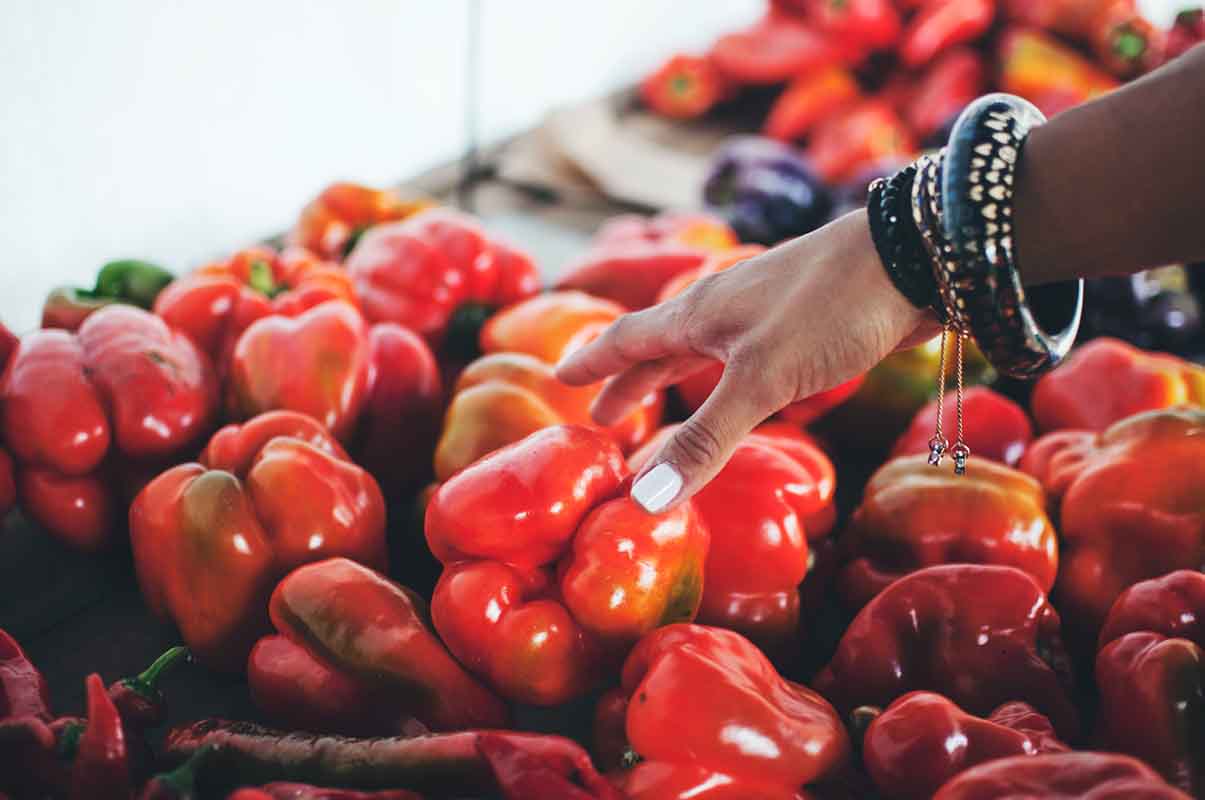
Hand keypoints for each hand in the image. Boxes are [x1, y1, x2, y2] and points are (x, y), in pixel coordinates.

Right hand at [556, 209, 933, 512]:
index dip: (594, 364)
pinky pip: (742, 355)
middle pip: (659, 345)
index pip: (628, 339)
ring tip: (658, 401)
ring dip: (673, 377)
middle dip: (628, 381)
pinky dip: (722, 379)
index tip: (560, 380)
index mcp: (698, 313)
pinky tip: (741, 385)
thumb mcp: (761, 379)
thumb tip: (645, 497)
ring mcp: (764, 311)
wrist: (914, 259)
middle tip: (601, 414)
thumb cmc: (828, 309)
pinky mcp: (804, 321)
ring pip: (701, 347)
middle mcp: (723, 307)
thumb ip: (706, 438)